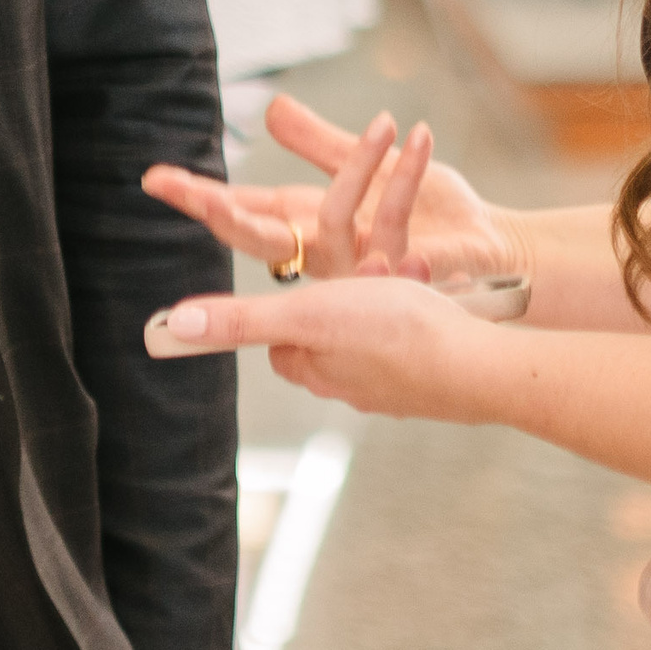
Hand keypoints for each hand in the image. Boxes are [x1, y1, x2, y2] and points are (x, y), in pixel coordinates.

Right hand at [144, 94, 522, 288]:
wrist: (488, 247)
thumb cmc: (428, 213)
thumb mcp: (364, 164)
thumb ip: (317, 142)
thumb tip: (267, 108)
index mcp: (309, 224)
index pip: (241, 213)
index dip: (198, 198)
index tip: (153, 179)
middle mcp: (324, 253)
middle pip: (260, 237)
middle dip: (225, 213)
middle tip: (195, 194)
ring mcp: (359, 267)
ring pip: (336, 219)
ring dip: (360, 165)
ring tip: (383, 123)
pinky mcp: (403, 267)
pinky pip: (398, 220)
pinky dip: (411, 173)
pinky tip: (421, 136)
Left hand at [146, 271, 488, 422]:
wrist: (476, 365)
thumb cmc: (392, 334)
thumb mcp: (307, 313)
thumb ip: (241, 319)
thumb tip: (174, 328)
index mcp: (314, 369)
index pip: (279, 343)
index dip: (284, 312)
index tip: (304, 284)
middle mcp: (350, 384)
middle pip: (328, 330)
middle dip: (345, 289)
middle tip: (368, 265)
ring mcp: (395, 384)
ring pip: (375, 325)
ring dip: (384, 290)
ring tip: (403, 267)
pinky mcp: (431, 374)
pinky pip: (414, 331)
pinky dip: (419, 300)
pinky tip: (434, 283)